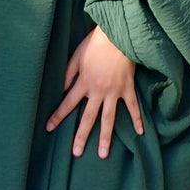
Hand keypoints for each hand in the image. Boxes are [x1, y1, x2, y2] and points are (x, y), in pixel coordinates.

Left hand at [46, 26, 142, 157]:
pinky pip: (133, 106)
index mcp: (84, 82)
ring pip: (109, 118)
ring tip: (103, 154)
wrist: (118, 35)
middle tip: (76, 153)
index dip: (57, 116)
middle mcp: (98, 91)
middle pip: (88, 118)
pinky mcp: (127, 88)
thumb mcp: (76, 56)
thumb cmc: (95, 44)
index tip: (49, 128)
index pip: (67, 103)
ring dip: (106, 137)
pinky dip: (137, 119)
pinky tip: (140, 133)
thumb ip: (67, 74)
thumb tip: (60, 89)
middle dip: (81, 136)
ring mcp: (114, 91)